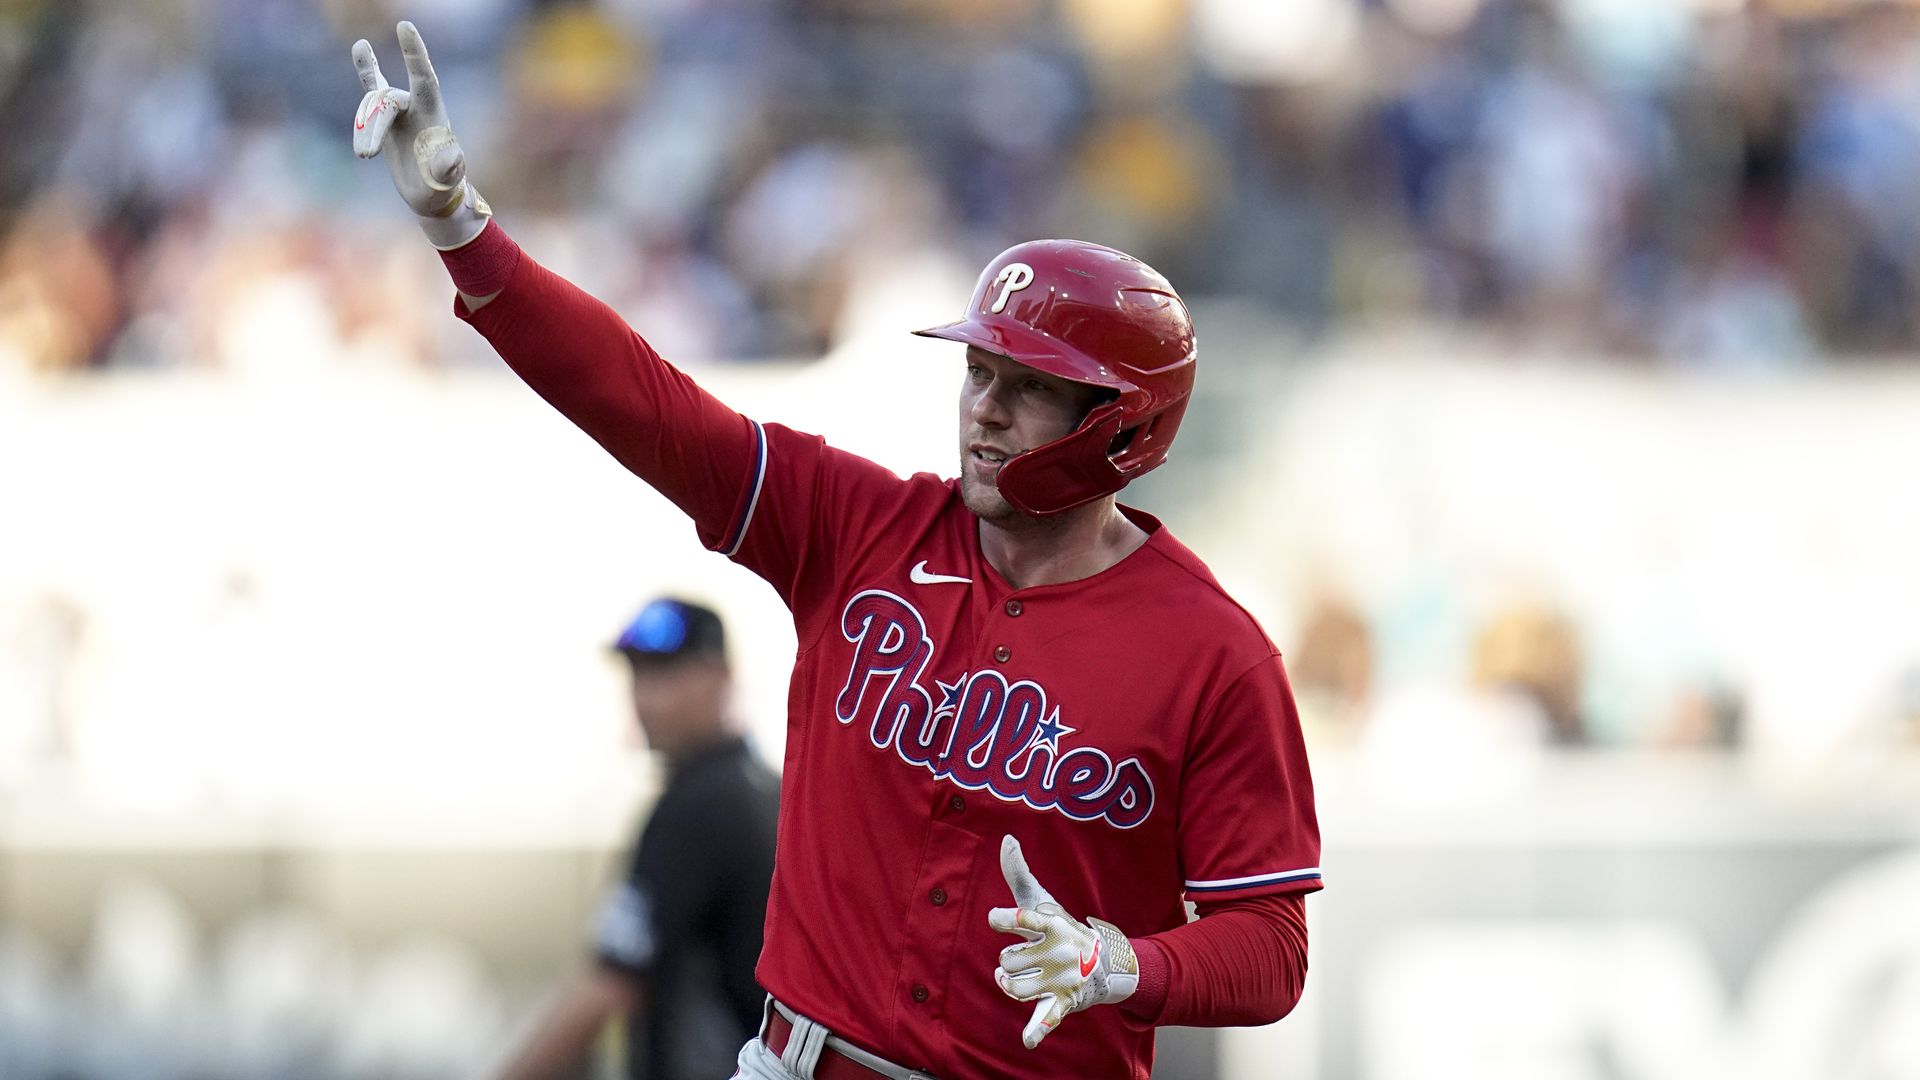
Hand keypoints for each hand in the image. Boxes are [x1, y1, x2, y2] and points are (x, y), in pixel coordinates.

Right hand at [351, 20, 490, 248]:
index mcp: (434, 114)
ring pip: (371, 106)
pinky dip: (366, 68)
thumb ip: (449, 167)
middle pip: (386, 101)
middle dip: (373, 126)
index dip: (414, 53)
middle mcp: (416, 106)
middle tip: (366, 156)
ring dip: (363, 131)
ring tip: (364, 156)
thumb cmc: (442, 186)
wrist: (432, 194)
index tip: (404, 26)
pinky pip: (372, 87)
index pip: (424, 77)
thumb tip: (451, 155)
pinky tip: (359, 46)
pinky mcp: (385, 117)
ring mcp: (400, 109)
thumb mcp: (446, 180)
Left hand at [988, 834, 1138, 1048]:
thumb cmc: (1061, 928)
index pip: (1021, 918)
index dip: (1003, 919)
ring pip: (1013, 987)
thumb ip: (1018, 872)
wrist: (1105, 963)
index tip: (996, 919)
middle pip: (1008, 959)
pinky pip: (1047, 1018)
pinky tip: (1028, 1040)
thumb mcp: (1041, 900)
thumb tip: (1006, 838)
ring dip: (1009, 984)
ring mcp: (1061, 979)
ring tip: (1016, 977)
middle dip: (1011, 959)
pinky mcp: (1063, 1003)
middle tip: (1027, 955)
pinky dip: (1038, 1030)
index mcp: (1051, 923)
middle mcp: (1058, 950)